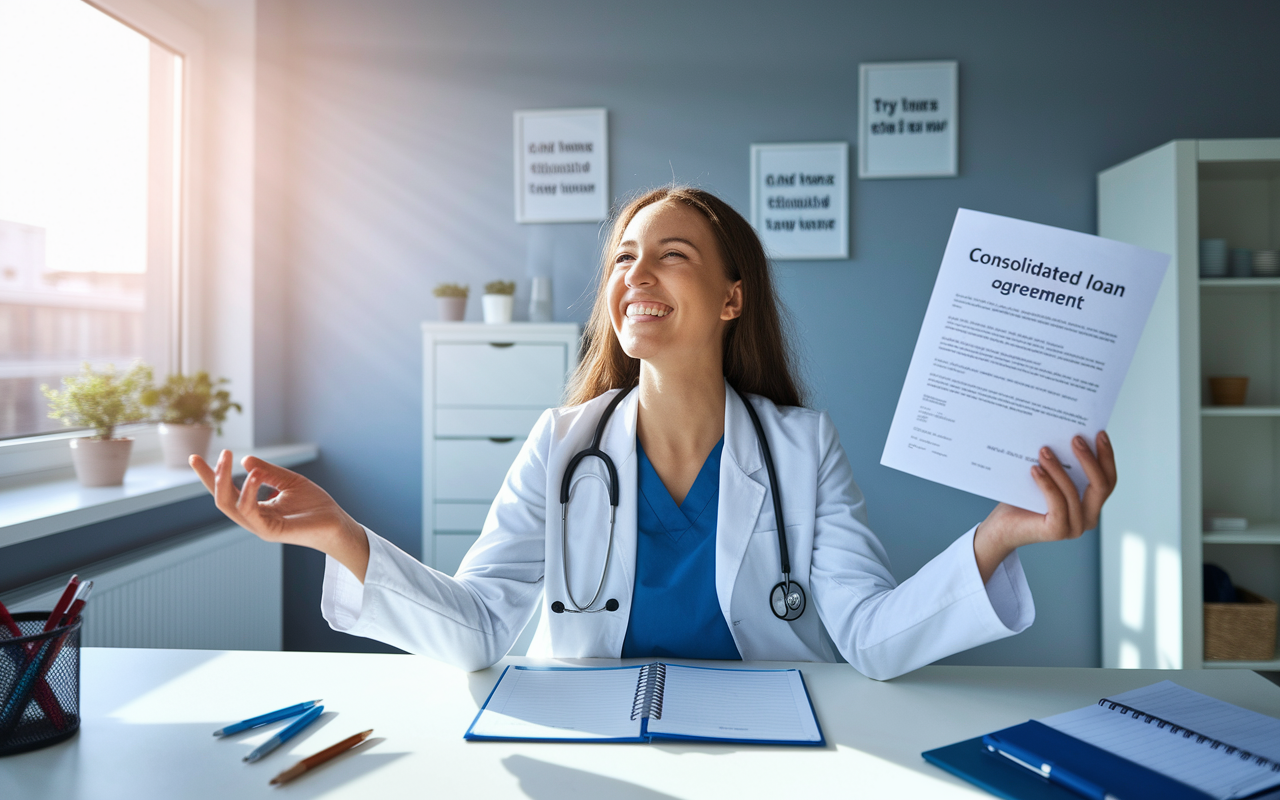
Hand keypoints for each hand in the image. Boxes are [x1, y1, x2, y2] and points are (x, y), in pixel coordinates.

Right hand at [190, 450, 369, 581]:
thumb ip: (268, 472)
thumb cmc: (315, 505)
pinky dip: (249, 492)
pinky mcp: (270, 531)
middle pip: (221, 499)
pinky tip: (255, 475)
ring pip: (230, 506)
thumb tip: (245, 461)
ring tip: (231, 457)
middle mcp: (253, 518)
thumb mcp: (289, 481)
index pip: (226, 491)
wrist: (336, 523)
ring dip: (226, 481)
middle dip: (213, 477)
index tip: (194, 457)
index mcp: (255, 508)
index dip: (210, 476)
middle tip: (220, 453)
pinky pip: (250, 512)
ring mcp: (259, 527)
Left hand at [973, 432, 1116, 582]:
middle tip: (1075, 438)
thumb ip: (1062, 465)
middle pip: (1101, 486)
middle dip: (1089, 459)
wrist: (1003, 526)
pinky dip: (1047, 483)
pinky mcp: (1058, 531)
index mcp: (1091, 505)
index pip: (1109, 480)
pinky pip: (1057, 502)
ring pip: (1074, 492)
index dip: (1107, 457)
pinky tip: (1034, 469)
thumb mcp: (1048, 478)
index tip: (1100, 433)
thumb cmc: (1024, 499)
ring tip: (1044, 450)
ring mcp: (1075, 527)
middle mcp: (1088, 518)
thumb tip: (1066, 433)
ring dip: (1059, 468)